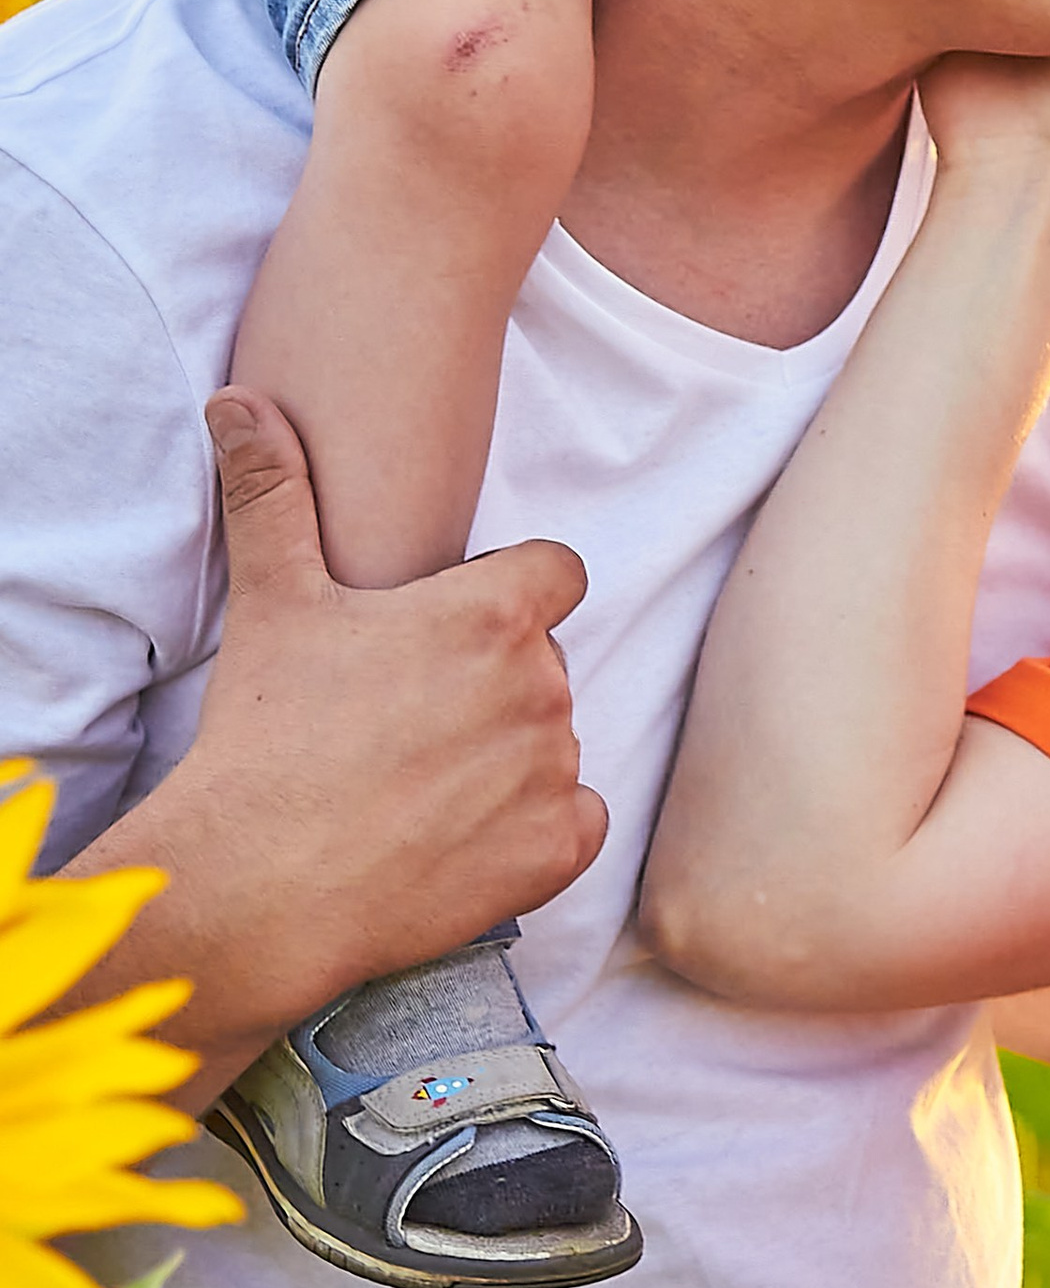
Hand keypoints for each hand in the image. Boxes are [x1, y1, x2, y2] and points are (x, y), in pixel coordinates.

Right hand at [146, 393, 605, 1080]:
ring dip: (506, 759)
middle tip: (407, 721)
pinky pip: (573, 821)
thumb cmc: (267, 736)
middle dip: (492, 685)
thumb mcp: (272, 602)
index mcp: (492, 613)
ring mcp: (556, 768)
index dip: (515, 595)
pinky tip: (457, 836)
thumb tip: (239, 402)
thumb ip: (272, 494)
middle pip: (543, 665)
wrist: (260, 885)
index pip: (557, 574)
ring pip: (551, 744)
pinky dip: (531, 832)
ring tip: (416, 783)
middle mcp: (542, 683)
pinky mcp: (558, 848)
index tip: (456, 630)